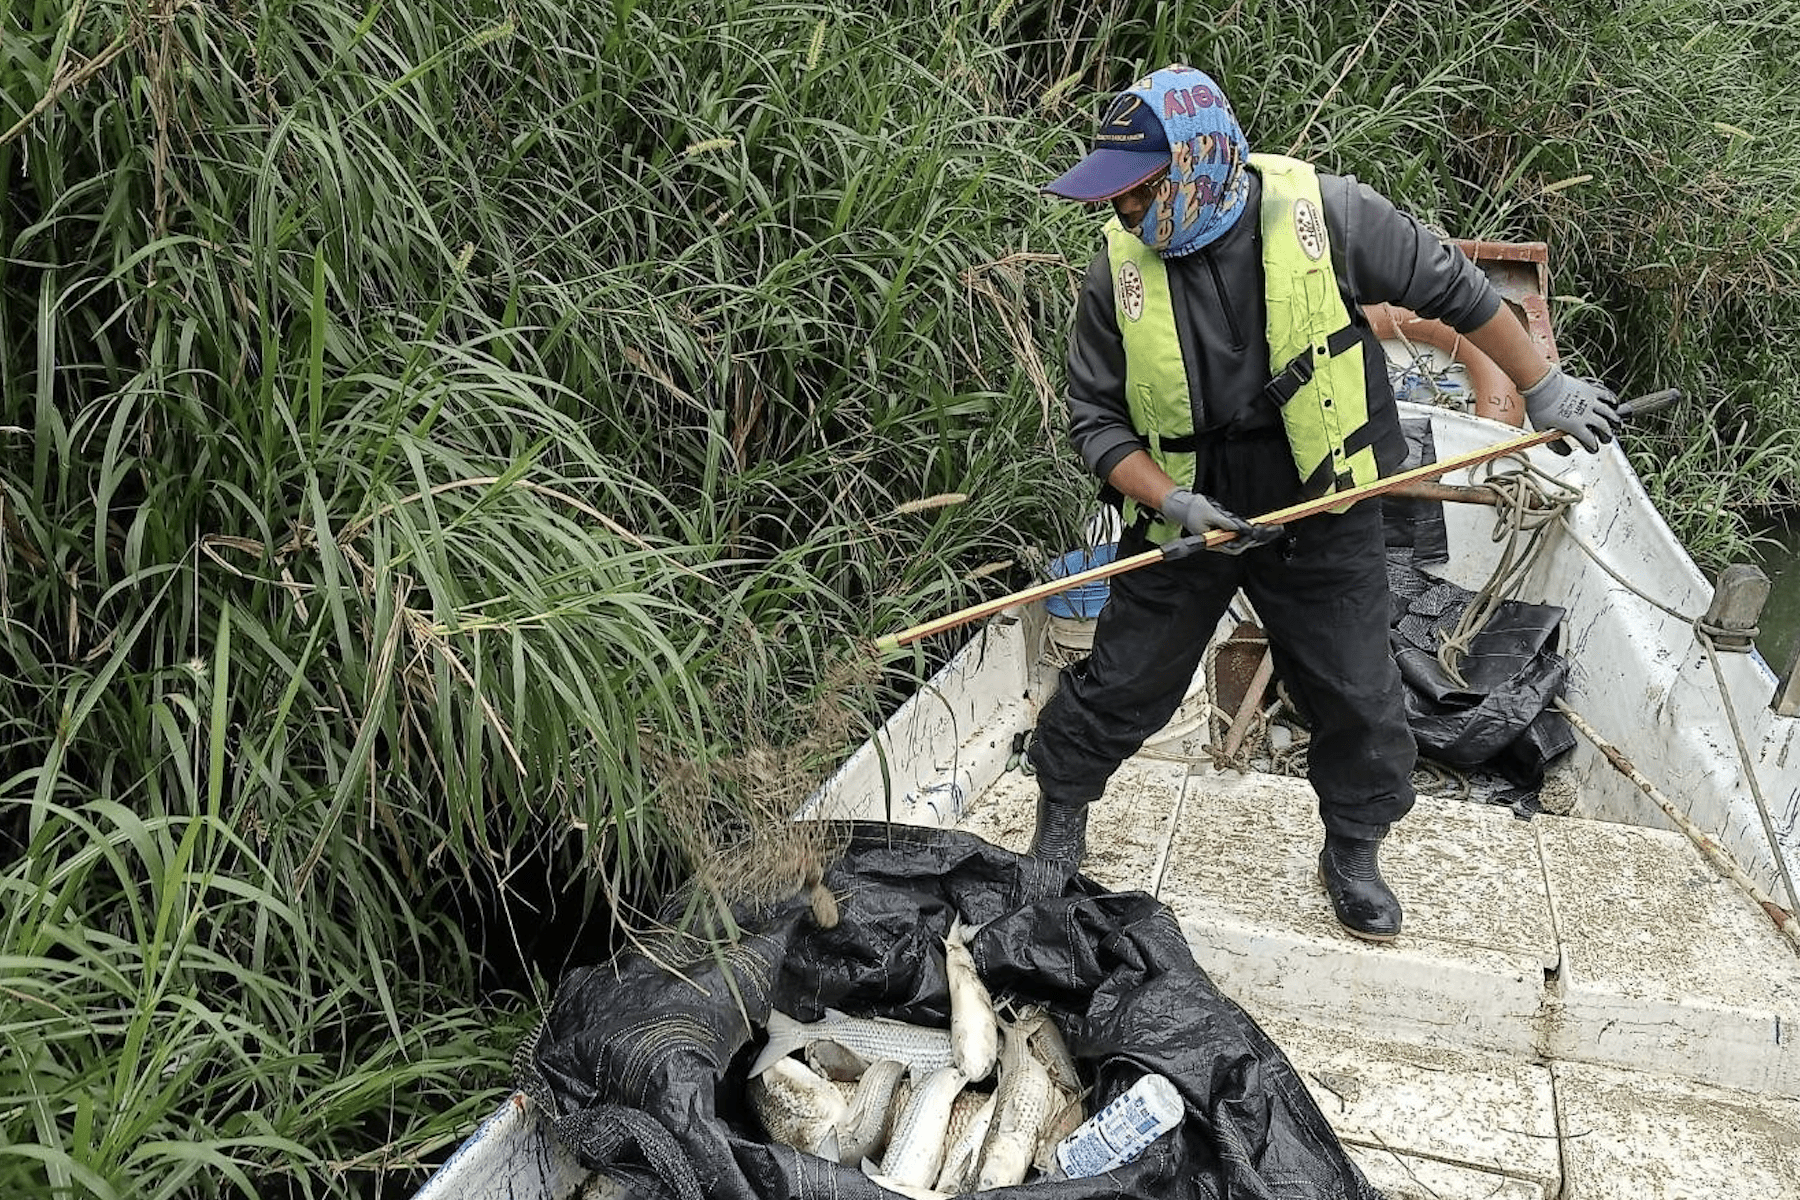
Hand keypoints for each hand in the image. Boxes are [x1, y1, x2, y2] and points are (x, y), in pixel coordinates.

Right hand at [1161, 488, 1284, 554]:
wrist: (1183, 506)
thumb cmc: (1194, 510)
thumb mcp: (1211, 513)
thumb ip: (1226, 522)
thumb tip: (1241, 528)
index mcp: (1213, 542)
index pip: (1234, 546)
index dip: (1248, 541)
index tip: (1258, 534)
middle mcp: (1219, 542)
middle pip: (1242, 544)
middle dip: (1259, 539)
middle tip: (1274, 531)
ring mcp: (1222, 537)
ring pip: (1242, 540)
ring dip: (1257, 535)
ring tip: (1272, 529)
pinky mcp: (1224, 531)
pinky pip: (1239, 533)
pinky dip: (1249, 530)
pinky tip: (1260, 527)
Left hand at [1522, 366, 1620, 454]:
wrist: (1541, 384)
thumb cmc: (1540, 406)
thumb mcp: (1543, 430)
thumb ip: (1554, 443)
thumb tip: (1566, 452)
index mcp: (1575, 425)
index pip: (1590, 440)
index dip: (1593, 446)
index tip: (1593, 448)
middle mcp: (1586, 414)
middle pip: (1603, 427)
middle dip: (1607, 435)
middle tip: (1607, 439)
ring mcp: (1590, 400)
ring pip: (1608, 412)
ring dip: (1614, 420)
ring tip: (1617, 425)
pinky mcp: (1590, 389)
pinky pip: (1606, 395)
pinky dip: (1612, 400)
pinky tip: (1614, 404)